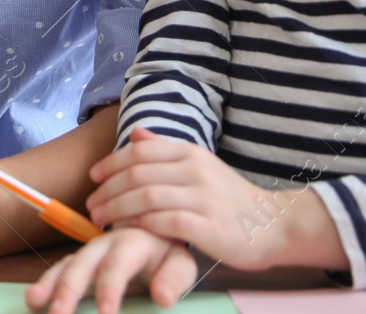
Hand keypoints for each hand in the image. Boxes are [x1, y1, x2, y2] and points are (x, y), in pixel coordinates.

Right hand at [25, 227, 194, 313]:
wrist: (157, 230)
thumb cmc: (168, 254)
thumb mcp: (181, 264)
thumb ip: (174, 279)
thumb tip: (163, 297)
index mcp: (132, 242)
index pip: (117, 265)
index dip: (109, 289)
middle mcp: (105, 243)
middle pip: (83, 265)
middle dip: (69, 290)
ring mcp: (90, 252)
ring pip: (66, 266)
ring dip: (50, 286)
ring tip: (34, 302)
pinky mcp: (81, 261)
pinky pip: (59, 271)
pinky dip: (45, 284)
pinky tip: (33, 299)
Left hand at [86, 127, 343, 271]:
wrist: (274, 225)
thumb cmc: (231, 199)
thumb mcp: (201, 166)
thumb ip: (166, 150)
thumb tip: (136, 133)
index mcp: (191, 153)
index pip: (140, 151)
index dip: (111, 163)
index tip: (93, 177)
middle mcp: (196, 170)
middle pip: (137, 174)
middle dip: (107, 190)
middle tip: (91, 205)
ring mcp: (203, 198)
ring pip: (146, 197)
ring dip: (117, 209)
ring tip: (101, 220)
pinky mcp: (208, 226)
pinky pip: (165, 222)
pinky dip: (142, 225)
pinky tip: (129, 232)